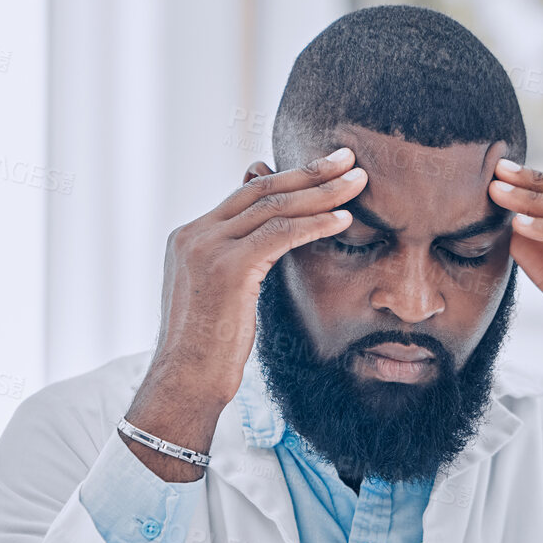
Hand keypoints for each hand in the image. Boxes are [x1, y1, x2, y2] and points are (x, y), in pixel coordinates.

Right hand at [124, 148, 366, 479]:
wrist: (185, 383)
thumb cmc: (209, 350)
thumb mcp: (222, 295)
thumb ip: (239, 260)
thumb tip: (267, 240)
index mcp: (189, 238)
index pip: (246, 195)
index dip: (289, 178)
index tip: (325, 168)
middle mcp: (193, 236)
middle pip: (261, 190)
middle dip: (309, 172)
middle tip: (349, 158)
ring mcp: (206, 249)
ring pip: (274, 207)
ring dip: (322, 193)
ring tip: (358, 182)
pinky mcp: (226, 269)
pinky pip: (280, 235)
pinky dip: (315, 224)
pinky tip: (344, 218)